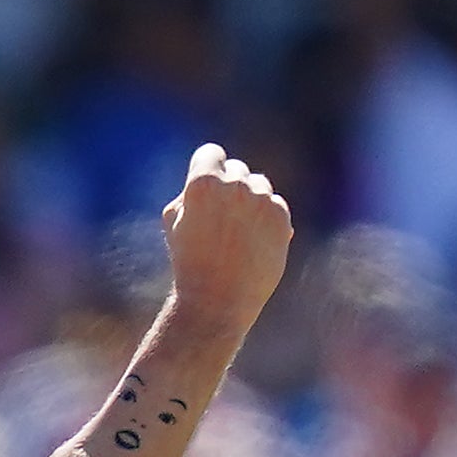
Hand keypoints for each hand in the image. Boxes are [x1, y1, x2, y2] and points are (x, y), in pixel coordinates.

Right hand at [159, 144, 295, 337]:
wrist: (216, 303)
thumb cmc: (189, 262)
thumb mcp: (175, 221)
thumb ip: (191, 191)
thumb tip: (215, 175)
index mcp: (203, 182)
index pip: (211, 153)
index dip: (208, 170)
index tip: (208, 192)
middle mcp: (234, 184)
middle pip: (237, 170)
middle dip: (230, 191)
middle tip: (221, 225)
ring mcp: (261, 199)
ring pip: (259, 186)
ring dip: (251, 204)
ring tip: (238, 238)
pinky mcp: (281, 216)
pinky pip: (276, 206)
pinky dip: (268, 221)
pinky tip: (254, 245)